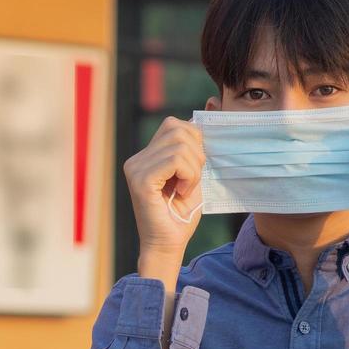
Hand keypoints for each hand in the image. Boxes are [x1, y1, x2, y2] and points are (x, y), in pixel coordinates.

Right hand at [123, 117, 203, 279]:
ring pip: (180, 145)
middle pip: (178, 129)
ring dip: (193, 169)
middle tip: (191, 180)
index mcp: (146, 156)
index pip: (175, 125)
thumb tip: (212, 102)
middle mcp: (136, 159)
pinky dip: (188, 176)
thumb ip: (197, 144)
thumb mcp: (193, 173)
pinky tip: (182, 192)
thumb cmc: (181, 214)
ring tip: (185, 188)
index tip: (193, 171)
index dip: (195, 143)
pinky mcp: (141, 180)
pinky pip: (176, 160)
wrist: (168, 245)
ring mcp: (136, 168)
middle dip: (196, 154)